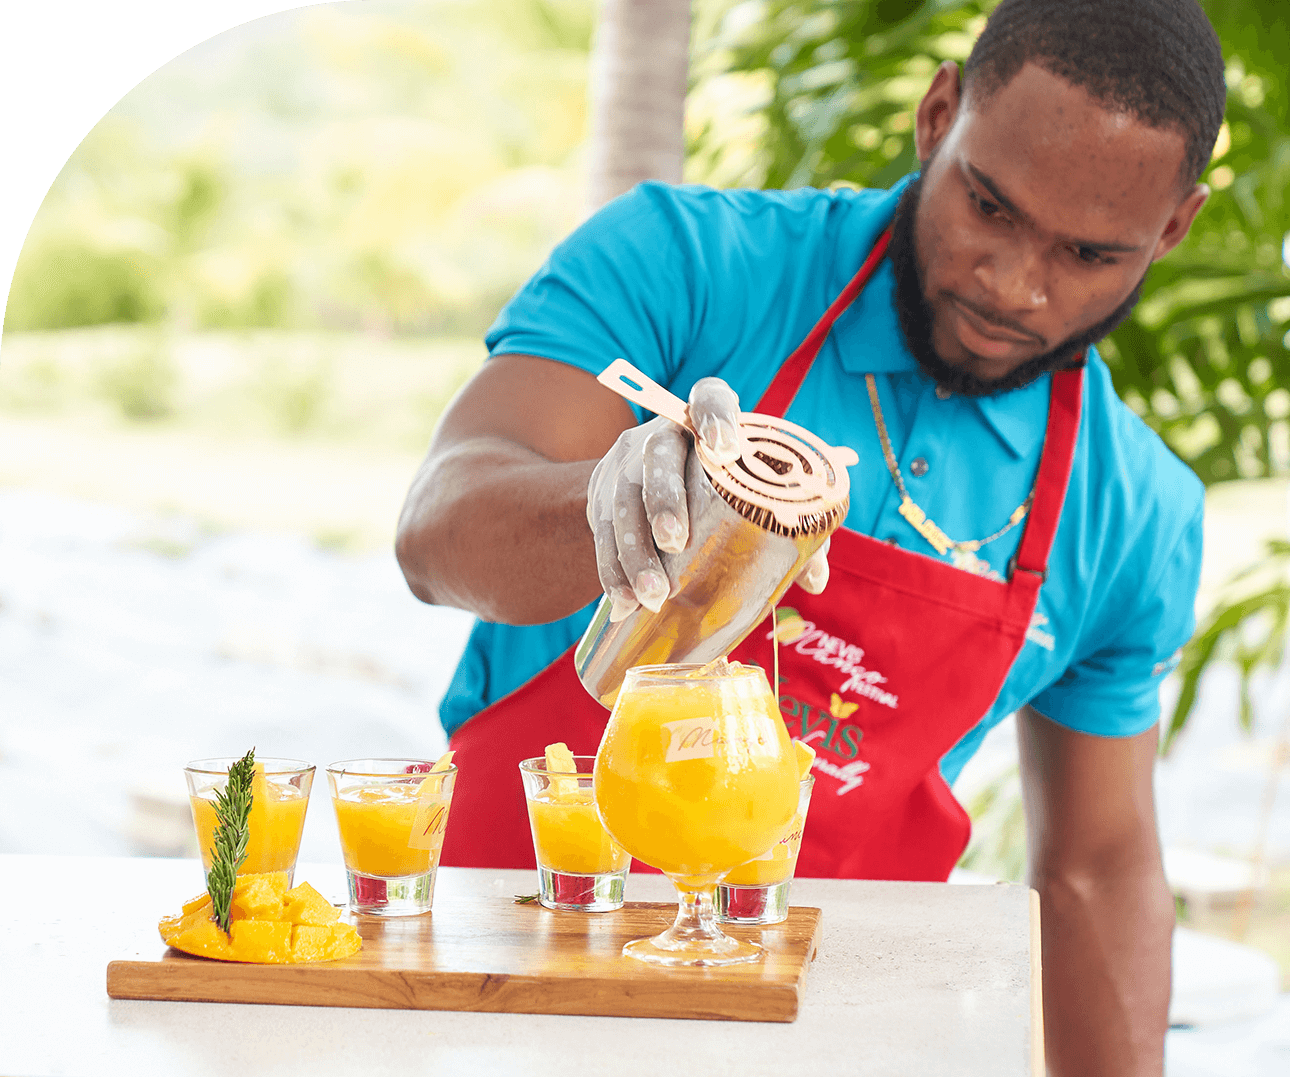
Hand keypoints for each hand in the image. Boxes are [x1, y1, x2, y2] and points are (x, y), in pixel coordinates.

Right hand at [586, 377, 831, 620]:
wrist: (671, 490)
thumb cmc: (732, 491)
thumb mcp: (761, 500)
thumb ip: (795, 532)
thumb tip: (815, 580)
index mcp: (709, 420)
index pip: (710, 399)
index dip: (716, 416)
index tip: (724, 446)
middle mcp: (663, 433)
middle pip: (656, 456)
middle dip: (663, 499)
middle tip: (675, 543)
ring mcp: (626, 462)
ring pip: (622, 500)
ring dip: (634, 551)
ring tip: (652, 595)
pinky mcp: (603, 494)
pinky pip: (602, 532)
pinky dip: (612, 571)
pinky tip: (623, 603)